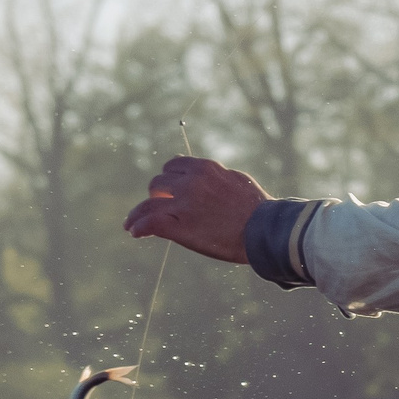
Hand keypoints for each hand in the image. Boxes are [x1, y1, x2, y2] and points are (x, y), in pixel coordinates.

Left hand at [123, 156, 268, 262]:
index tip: (167, 189)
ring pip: (148, 203)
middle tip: (157, 208)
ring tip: (132, 223)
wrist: (265, 231)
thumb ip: (217, 175)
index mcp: (204, 168)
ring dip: (140, 212)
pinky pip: (150, 222)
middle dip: (157, 195)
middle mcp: (190, 182)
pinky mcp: (180, 226)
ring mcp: (183, 204)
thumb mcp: (237, 180)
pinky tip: (135, 232)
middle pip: (158, 183)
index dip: (169, 178)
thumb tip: (207, 171)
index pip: (173, 165)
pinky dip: (139, 226)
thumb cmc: (258, 209)